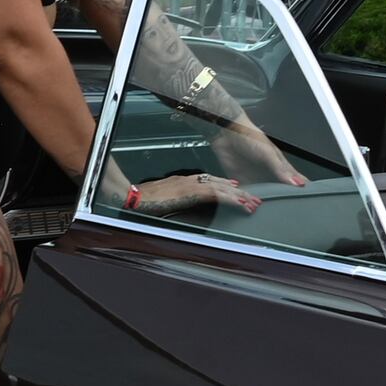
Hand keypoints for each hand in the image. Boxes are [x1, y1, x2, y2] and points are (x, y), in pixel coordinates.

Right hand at [129, 171, 260, 217]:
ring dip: (240, 196)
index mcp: (180, 181)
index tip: (235, 186)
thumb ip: (167, 199)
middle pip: (219, 183)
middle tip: (252, 198)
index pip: (207, 180)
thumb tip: (170, 205)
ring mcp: (190, 185)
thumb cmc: (138, 199)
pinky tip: (242, 205)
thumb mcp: (156, 198)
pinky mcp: (192, 193)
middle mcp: (188, 180)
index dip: (223, 184)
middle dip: (237, 191)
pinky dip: (232, 200)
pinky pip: (218, 195)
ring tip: (253, 203)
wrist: (131, 195)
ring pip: (222, 188)